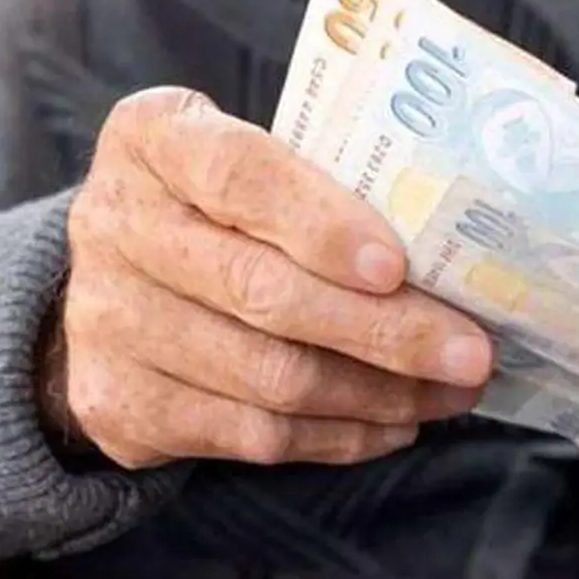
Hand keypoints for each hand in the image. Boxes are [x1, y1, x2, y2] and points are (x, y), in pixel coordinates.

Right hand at [39, 87, 492, 468]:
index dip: (320, 225)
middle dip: (385, 331)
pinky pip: (252, 437)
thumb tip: (454, 259)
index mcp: (155, 141)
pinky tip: (394, 423)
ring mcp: (108, 323)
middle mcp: (116, 226)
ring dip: (378, 394)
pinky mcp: (121, 406)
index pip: (239, 177)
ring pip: (269, 377)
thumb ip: (322, 191)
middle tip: (471, 355)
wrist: (115, 289)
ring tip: (450, 393)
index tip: (396, 268)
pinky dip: (339, 437)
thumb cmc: (218, 211)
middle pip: (263, 293)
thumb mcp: (252, 166)